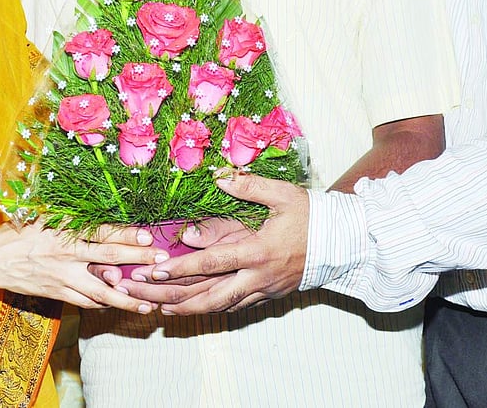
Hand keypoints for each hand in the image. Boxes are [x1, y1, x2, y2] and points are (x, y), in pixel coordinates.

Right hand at [0, 222, 162, 312]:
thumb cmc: (18, 232)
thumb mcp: (43, 216)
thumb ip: (71, 217)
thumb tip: (100, 215)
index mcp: (64, 232)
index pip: (102, 233)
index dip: (127, 235)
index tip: (148, 237)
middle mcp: (66, 256)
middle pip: (109, 260)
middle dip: (137, 262)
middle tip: (160, 264)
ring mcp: (63, 278)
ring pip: (100, 291)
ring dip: (126, 297)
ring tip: (148, 303)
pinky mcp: (57, 295)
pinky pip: (85, 303)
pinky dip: (104, 304)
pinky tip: (119, 305)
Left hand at [134, 173, 308, 314]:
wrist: (344, 244)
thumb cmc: (312, 216)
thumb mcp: (282, 195)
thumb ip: (248, 187)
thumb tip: (219, 178)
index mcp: (258, 251)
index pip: (212, 263)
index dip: (181, 268)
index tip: (153, 270)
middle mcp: (258, 277)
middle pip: (208, 297)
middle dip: (171, 298)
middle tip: (142, 295)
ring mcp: (263, 290)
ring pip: (219, 308)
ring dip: (187, 309)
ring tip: (157, 308)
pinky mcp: (268, 296)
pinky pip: (234, 307)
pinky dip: (209, 309)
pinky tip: (191, 307)